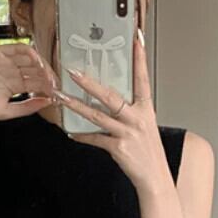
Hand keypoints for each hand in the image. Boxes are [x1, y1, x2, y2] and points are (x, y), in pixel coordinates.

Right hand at [0, 43, 58, 120]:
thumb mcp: (5, 111)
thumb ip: (26, 107)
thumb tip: (46, 103)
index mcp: (14, 87)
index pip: (36, 85)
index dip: (48, 90)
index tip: (58, 96)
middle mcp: (12, 73)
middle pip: (36, 72)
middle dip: (48, 79)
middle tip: (56, 86)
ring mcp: (7, 62)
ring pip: (31, 60)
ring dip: (43, 67)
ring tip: (49, 77)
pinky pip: (19, 49)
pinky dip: (31, 54)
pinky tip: (38, 64)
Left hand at [54, 31, 172, 191]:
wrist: (155, 177)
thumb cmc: (149, 152)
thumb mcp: (145, 126)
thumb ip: (130, 111)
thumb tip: (111, 98)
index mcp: (145, 110)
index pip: (142, 79)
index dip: (139, 59)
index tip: (135, 39)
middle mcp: (137, 119)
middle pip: (111, 96)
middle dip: (90, 83)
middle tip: (74, 72)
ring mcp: (127, 133)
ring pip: (97, 116)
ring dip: (76, 106)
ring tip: (62, 97)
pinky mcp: (118, 148)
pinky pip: (95, 139)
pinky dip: (82, 135)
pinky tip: (71, 132)